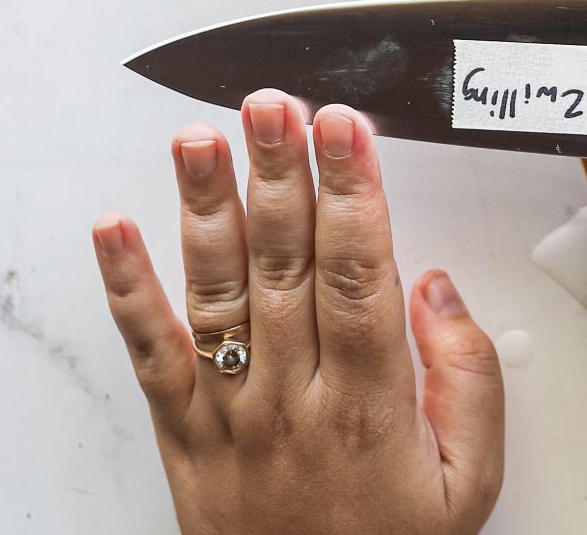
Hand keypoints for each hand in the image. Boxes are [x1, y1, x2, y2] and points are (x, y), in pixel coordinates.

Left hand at [91, 90, 503, 533]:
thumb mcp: (472, 481)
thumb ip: (469, 381)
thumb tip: (437, 289)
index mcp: (367, 401)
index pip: (358, 271)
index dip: (352, 192)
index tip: (346, 128)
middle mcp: (290, 395)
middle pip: (284, 262)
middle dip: (279, 173)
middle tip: (273, 104)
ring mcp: (229, 408)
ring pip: (216, 289)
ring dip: (205, 206)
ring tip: (200, 138)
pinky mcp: (182, 428)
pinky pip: (148, 351)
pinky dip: (125, 287)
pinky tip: (114, 228)